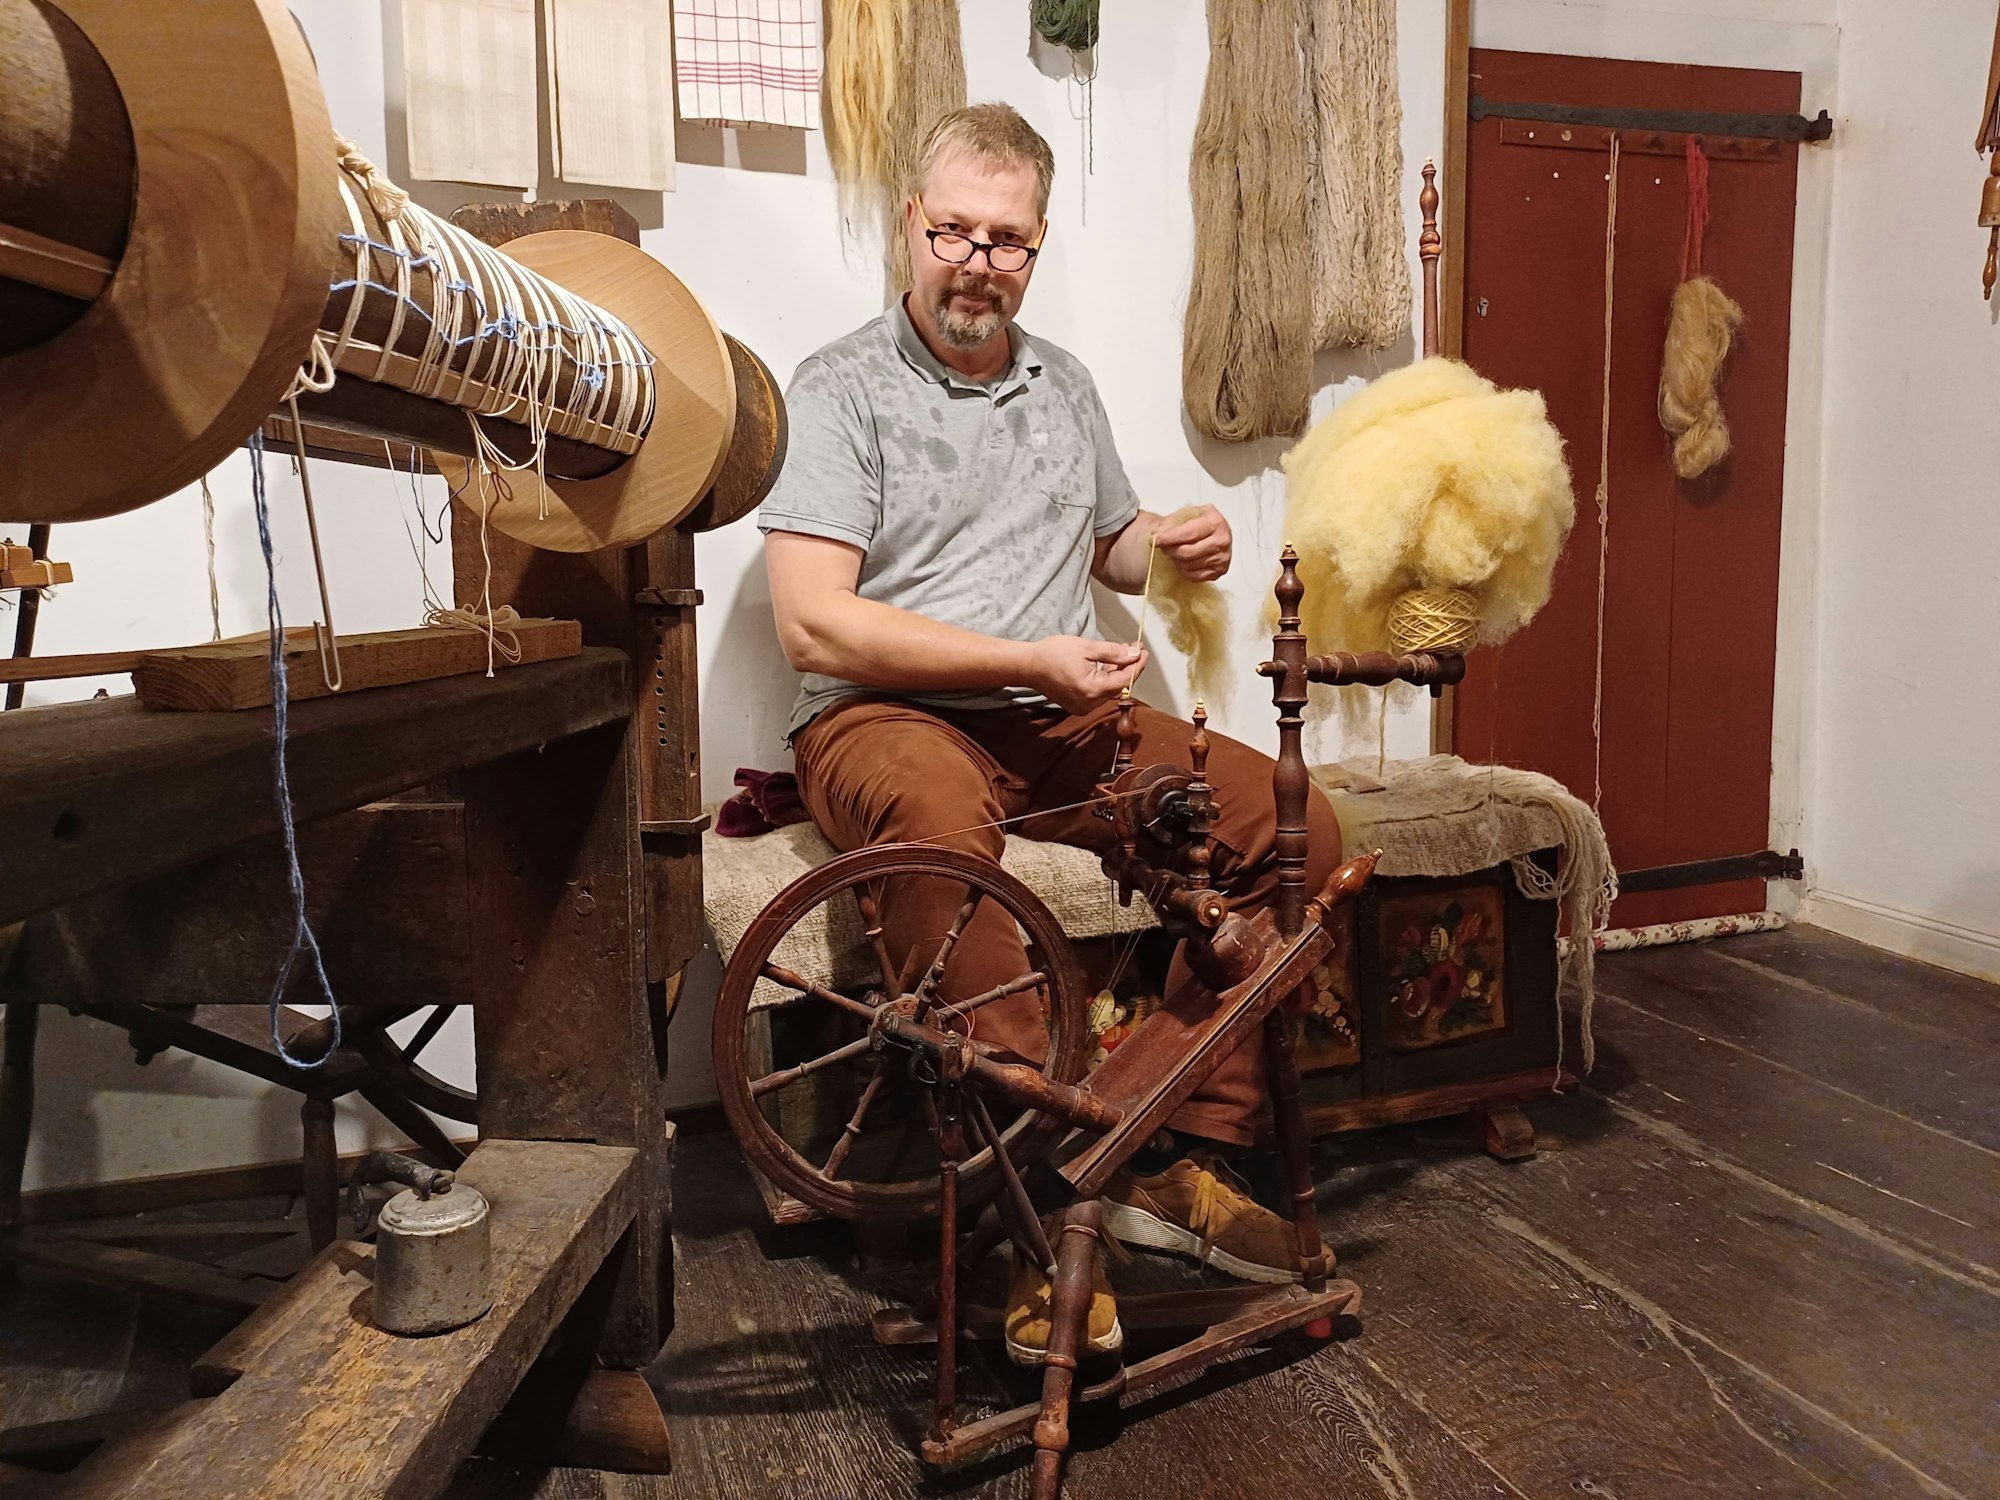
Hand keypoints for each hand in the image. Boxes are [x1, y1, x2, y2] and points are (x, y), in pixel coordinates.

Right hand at [1025, 636, 1146, 713]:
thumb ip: (1114, 653)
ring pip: (1109, 690)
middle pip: (1118, 687)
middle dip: (1128, 668)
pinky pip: (1099, 693)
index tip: (1144, 651)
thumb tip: (1134, 654)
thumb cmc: (1053, 654)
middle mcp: (1089, 703)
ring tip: (1122, 654)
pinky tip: (1108, 665)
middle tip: (1135, 649)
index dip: (1137, 665)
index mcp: (1092, 690)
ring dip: (1118, 674)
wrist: (1028, 665)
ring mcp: (1083, 706)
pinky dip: (1105, 680)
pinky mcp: (1078, 705)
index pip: (1125, 680)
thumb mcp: (1087, 648)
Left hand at [1154, 505, 1231, 582]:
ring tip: (1175, 551)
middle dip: (1170, 550)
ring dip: (1176, 560)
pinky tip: (1184, 560)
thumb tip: (1157, 535)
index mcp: (1215, 521)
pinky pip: (1194, 576)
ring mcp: (1222, 557)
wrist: (1210, 531)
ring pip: (1189, 565)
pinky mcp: (1219, 571)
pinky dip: (1184, 570)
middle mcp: (1222, 540)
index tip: (1156, 539)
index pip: (1189, 533)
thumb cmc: (1197, 522)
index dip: (1170, 538)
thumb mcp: (1185, 514)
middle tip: (1164, 547)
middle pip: (1188, 552)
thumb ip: (1170, 524)